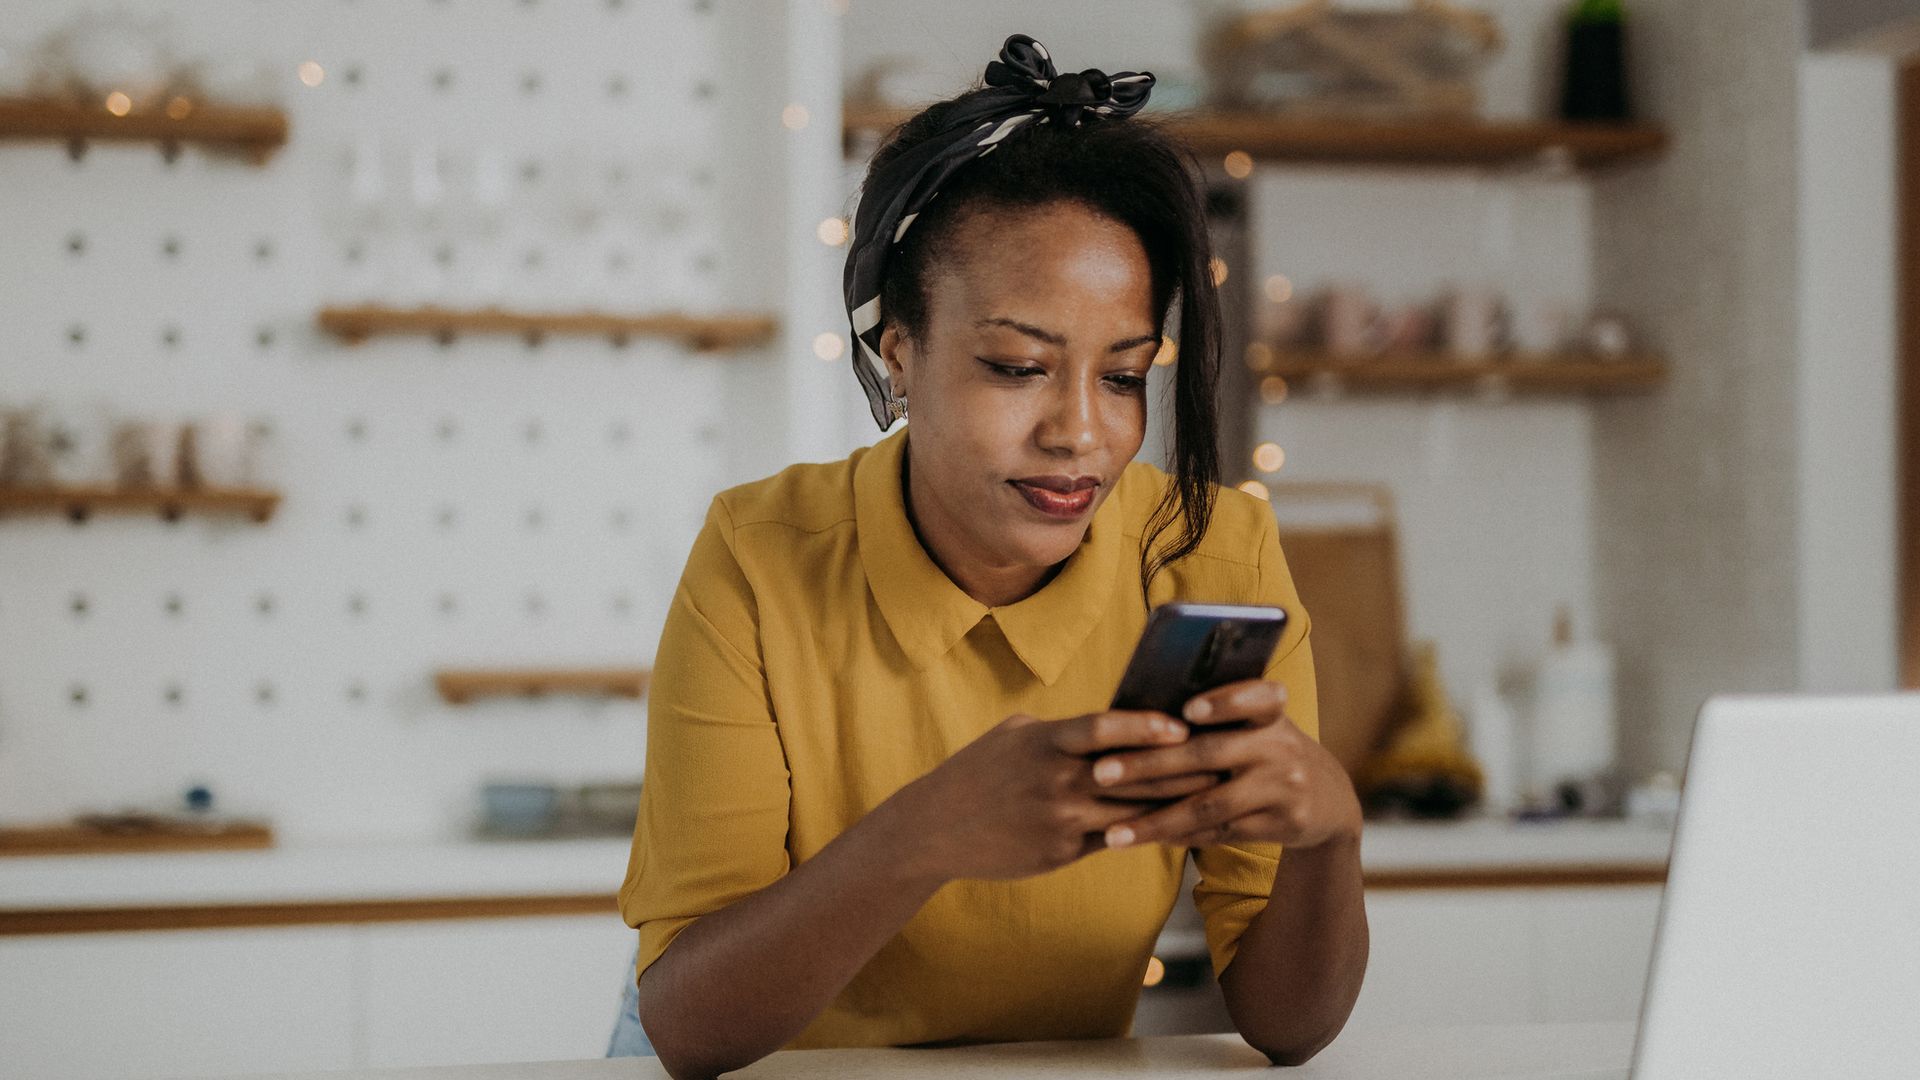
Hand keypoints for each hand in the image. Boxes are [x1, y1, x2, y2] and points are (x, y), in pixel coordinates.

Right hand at [881, 710, 1221, 882]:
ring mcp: (1059, 820)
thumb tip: (1111, 720)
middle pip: (1131, 773)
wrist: (934, 829)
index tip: (1182, 726)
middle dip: (1180, 768)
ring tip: (1214, 797)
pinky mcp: (1060, 853)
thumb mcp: (1013, 734)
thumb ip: (1061, 729)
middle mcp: (1054, 780)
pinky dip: (1145, 832)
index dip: (1145, 727)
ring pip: (1130, 811)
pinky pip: (1113, 840)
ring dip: (1174, 804)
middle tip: (1225, 760)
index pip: (1103, 728)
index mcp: (1044, 742)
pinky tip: (1176, 829)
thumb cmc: (977, 773)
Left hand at [1087, 679, 1361, 850]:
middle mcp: (1281, 747)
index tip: (1189, 710)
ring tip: (1113, 832)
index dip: (1225, 702)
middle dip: (1150, 764)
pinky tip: (1144, 839)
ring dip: (1156, 821)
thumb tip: (1135, 720)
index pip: (1256, 697)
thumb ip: (1216, 717)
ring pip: (1209, 805)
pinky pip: (1220, 833)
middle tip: (1101, 773)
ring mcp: (1283, 788)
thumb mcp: (1257, 725)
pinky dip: (1179, 836)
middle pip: (1208, 754)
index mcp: (1272, 712)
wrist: (1328, 799)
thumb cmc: (1266, 749)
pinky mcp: (1281, 825)